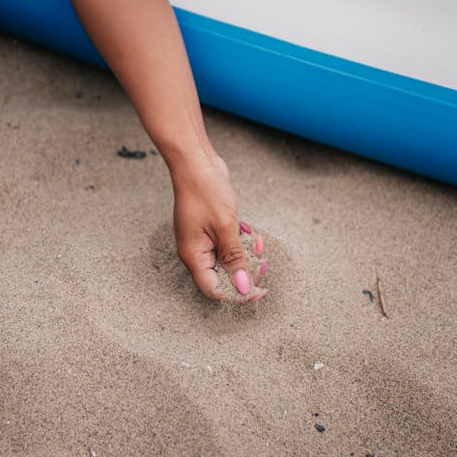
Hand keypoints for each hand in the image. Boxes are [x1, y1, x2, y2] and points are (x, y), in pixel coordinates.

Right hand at [171, 154, 267, 300]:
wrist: (196, 163)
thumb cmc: (205, 191)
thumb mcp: (225, 226)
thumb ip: (234, 258)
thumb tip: (242, 287)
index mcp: (193, 255)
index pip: (214, 289)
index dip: (236, 293)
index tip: (258, 290)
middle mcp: (196, 251)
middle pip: (223, 277)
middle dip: (246, 271)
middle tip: (263, 261)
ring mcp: (203, 240)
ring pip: (228, 260)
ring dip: (246, 254)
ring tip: (257, 242)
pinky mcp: (211, 230)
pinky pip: (229, 245)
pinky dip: (241, 241)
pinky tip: (249, 231)